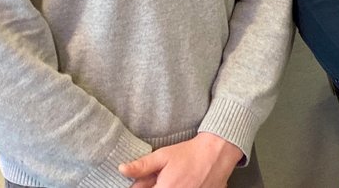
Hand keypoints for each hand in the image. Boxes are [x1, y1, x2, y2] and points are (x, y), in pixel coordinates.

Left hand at [119, 132, 243, 187]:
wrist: (216, 153)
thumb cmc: (189, 154)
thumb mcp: (163, 156)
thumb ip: (141, 166)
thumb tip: (121, 169)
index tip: (146, 183)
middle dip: (154, 187)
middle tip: (164, 179)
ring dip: (168, 187)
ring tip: (175, 180)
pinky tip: (183, 183)